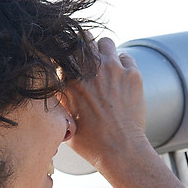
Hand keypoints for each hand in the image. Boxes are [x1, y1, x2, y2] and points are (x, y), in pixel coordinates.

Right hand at [57, 37, 150, 170]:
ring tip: (106, 66)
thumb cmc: (90, 142)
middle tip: (88, 59)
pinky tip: (122, 79)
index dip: (66, 53)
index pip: (62, 51)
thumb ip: (59, 98)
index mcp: (68, 80)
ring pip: (105, 42)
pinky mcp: (132, 73)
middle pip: (83, 38)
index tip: (70, 59)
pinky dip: (123, 65)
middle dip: (84, 46)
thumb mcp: (64, 119)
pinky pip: (126, 56)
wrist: (120, 150)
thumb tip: (55, 86)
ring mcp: (112, 68)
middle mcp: (88, 69)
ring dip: (104, 51)